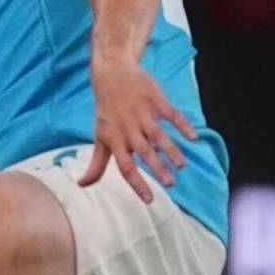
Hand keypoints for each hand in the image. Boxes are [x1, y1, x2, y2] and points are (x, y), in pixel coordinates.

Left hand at [83, 55, 197, 201]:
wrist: (112, 75)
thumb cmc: (107, 111)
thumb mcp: (100, 136)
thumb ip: (96, 163)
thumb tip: (82, 185)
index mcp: (114, 139)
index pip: (125, 166)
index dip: (137, 184)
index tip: (150, 200)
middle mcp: (128, 128)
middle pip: (144, 153)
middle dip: (157, 169)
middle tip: (171, 183)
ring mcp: (143, 114)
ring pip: (158, 135)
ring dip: (170, 150)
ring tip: (181, 165)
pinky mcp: (156, 100)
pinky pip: (171, 114)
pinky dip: (182, 125)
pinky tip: (192, 137)